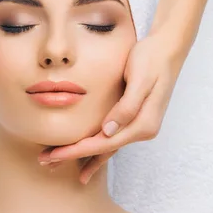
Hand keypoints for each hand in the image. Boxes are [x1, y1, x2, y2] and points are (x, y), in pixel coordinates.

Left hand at [38, 30, 187, 183]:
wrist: (166, 49)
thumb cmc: (151, 60)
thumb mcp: (140, 79)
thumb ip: (127, 106)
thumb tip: (108, 130)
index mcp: (144, 124)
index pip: (105, 143)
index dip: (78, 150)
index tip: (54, 155)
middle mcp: (143, 130)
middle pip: (104, 149)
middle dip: (74, 156)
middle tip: (46, 161)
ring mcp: (140, 126)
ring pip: (107, 147)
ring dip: (84, 157)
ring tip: (58, 163)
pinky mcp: (135, 119)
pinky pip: (112, 138)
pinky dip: (96, 148)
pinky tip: (84, 157)